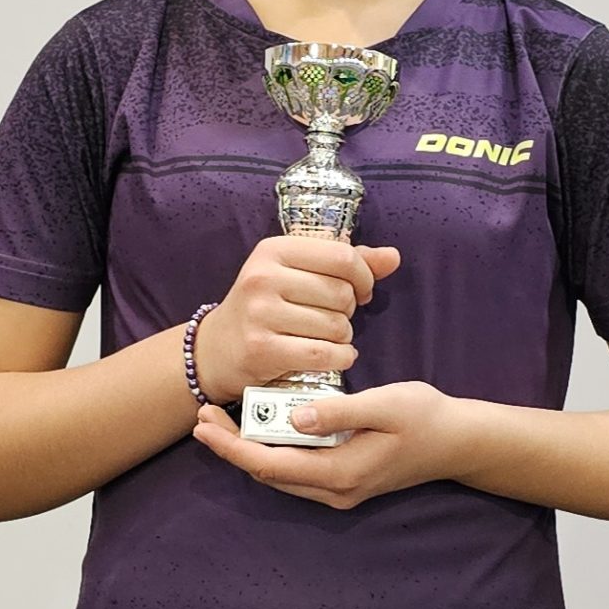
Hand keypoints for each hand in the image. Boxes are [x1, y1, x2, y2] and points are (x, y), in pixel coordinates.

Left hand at [190, 381, 459, 508]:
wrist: (458, 442)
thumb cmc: (425, 418)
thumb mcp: (385, 405)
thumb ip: (338, 412)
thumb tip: (293, 416)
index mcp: (340, 473)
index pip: (270, 465)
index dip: (232, 447)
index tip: (205, 424)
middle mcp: (334, 491)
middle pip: (267, 474)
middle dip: (231, 448)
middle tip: (204, 415)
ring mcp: (339, 491)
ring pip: (279, 475)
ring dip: (248, 450)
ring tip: (222, 420)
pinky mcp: (343, 482)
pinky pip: (295, 471)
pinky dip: (271, 451)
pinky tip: (261, 427)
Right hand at [193, 236, 402, 402]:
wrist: (216, 350)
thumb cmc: (265, 307)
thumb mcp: (296, 274)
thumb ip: (346, 264)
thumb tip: (393, 257)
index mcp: (274, 250)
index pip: (342, 257)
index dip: (364, 277)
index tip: (360, 292)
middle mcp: (264, 277)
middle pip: (341, 294)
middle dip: (348, 311)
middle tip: (333, 319)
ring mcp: (260, 314)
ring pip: (336, 326)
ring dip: (343, 338)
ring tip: (326, 338)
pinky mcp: (262, 349)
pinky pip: (323, 354)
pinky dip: (339, 358)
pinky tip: (334, 357)